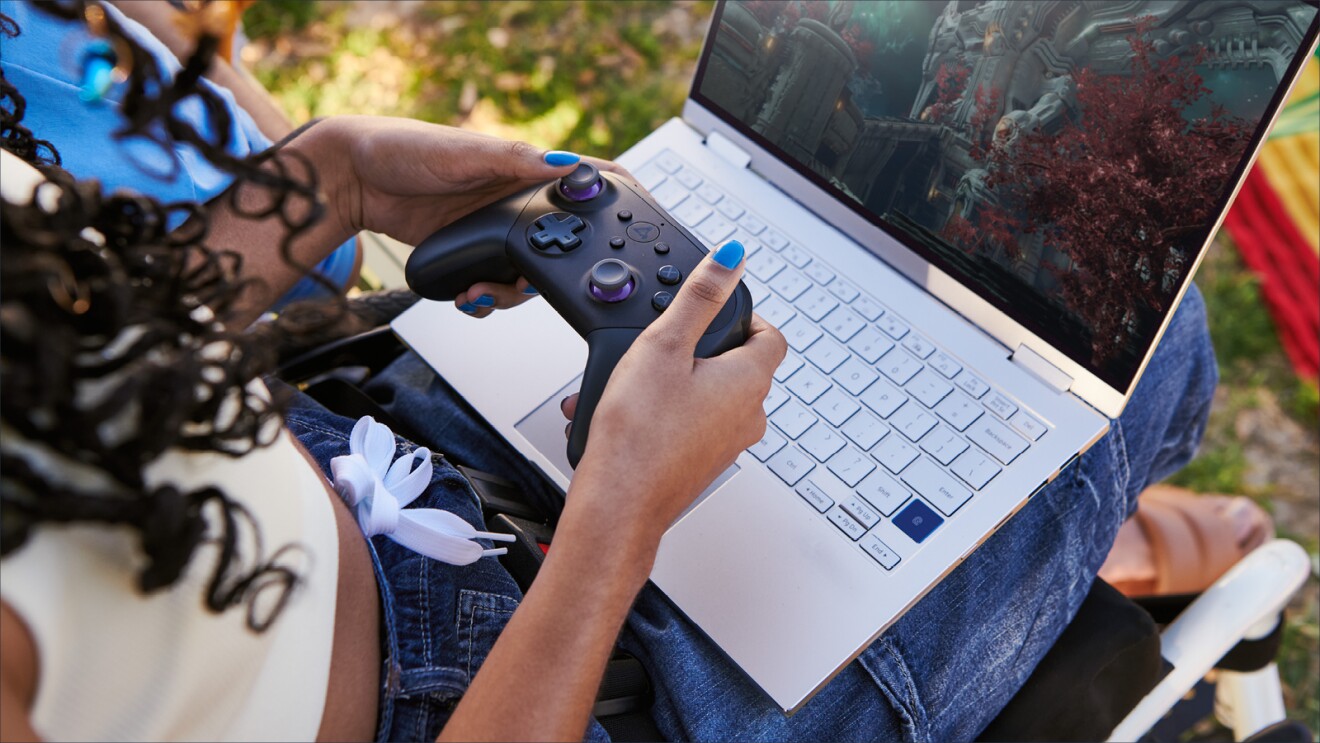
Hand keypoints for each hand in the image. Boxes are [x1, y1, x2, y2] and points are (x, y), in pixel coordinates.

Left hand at [312, 116, 630, 316]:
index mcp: (526, 169)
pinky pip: (495, 286)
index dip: (619, 203)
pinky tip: (466, 295)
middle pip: (564, 244)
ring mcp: (496, 231)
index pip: (589, 183)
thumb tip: (569, 165)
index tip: (640, 226)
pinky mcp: (473, 254)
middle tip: (530, 280)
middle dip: (554, 272)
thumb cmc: (404, 148)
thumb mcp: (466, 152)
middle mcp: (517, 202)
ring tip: (481, 293)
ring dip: (511, 293)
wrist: (354, 181)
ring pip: (530, 275)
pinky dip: (485, 299)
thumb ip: (518, 160)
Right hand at [558, 241, 786, 552]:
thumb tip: (732, 259)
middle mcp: (747, 416)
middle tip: (660, 346)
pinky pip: (686, 425)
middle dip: (695, 349)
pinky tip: (621, 414)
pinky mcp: (699, 464)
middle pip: (735, 364)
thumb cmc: (640, 434)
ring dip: (668, 382)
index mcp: (750, 382)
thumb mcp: (665, 345)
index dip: (744, 315)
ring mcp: (725, 444)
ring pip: (704, 396)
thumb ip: (700, 297)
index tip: (713, 309)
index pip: (770, 335)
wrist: (618, 505)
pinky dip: (659, 412)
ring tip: (627, 383)